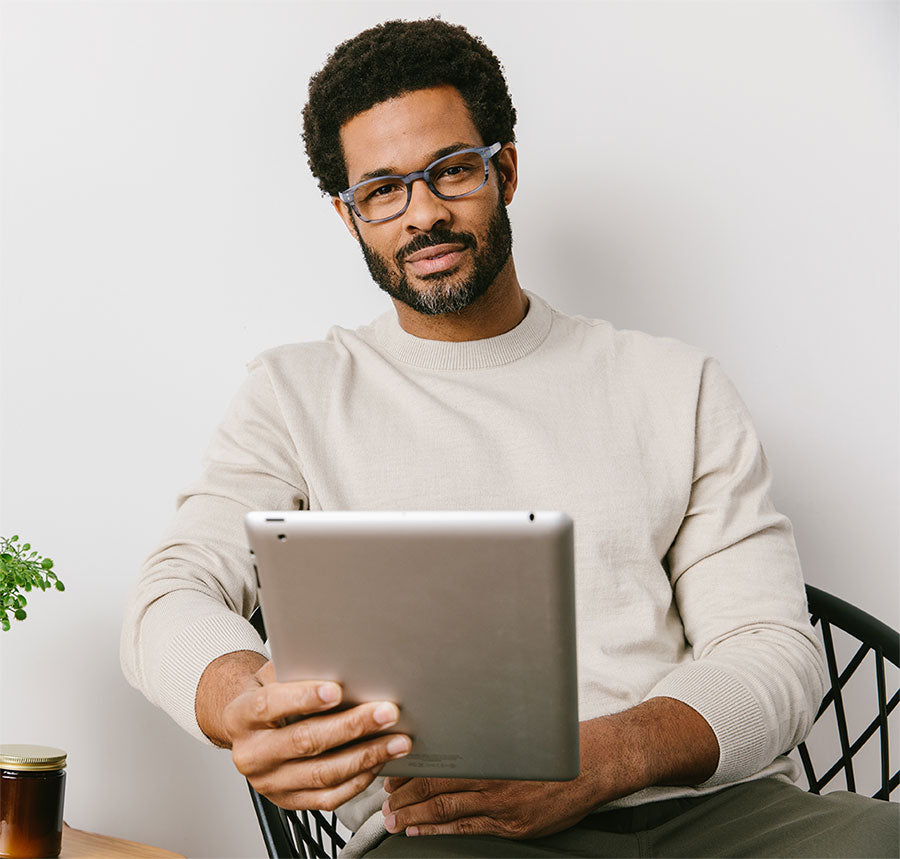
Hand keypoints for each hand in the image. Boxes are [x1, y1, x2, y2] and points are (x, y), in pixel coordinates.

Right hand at [224, 661, 411, 810]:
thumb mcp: (273, 674)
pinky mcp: (289, 802)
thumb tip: (344, 664)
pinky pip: (329, 798)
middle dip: (352, 726)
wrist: (248, 729)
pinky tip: (379, 761)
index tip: (338, 690)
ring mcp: (270, 782)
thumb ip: (300, 671)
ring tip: (397, 740)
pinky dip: (359, 779)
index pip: (271, 705)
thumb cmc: (268, 694)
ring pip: (322, 773)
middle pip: (305, 742)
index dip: (305, 697)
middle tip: (387, 712)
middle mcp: (252, 754)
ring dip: (366, 756)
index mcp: (241, 716)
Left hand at [380, 698, 718, 838]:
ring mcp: (504, 807)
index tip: (389, 770)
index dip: (412, 770)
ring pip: (447, 812)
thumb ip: (487, 731)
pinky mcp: (514, 826)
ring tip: (392, 818)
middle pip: (438, 789)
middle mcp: (496, 780)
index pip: (442, 762)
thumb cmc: (557, 739)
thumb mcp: (520, 726)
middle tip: (381, 800)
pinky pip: (467, 828)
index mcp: (494, 751)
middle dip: (406, 796)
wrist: (596, 764)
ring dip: (415, 816)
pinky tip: (420, 830)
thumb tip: (453, 724)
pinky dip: (439, 830)